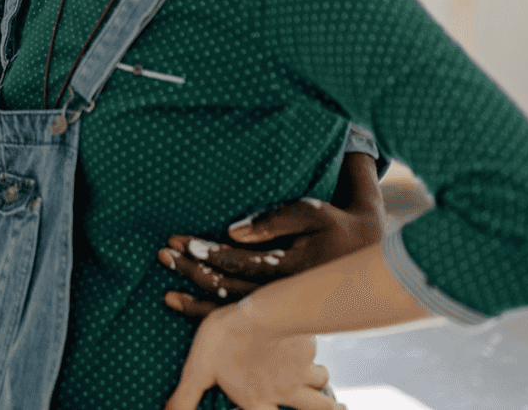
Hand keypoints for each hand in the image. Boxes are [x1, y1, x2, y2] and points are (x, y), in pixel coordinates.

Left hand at [158, 152, 383, 316]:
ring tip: (165, 288)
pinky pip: (236, 315)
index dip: (205, 251)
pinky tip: (181, 306)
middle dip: (191, 269)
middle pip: (226, 286)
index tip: (177, 240)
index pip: (237, 261)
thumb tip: (232, 232)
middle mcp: (281, 293)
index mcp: (289, 268)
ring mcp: (278, 305)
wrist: (365, 250)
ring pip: (228, 305)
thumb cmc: (333, 223)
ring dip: (194, 295)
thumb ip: (272, 221)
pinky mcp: (274, 309)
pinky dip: (206, 312)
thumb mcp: (310, 213)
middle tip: (162, 254)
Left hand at [166, 303, 341, 409]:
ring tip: (317, 380)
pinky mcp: (309, 346)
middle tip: (335, 409)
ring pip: (321, 381)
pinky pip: (315, 351)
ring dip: (319, 382)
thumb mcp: (197, 369)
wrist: (263, 311)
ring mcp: (301, 369)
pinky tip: (304, 342)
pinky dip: (312, 351)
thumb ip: (185, 396)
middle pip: (318, 409)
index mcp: (257, 399)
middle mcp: (285, 391)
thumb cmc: (225, 339)